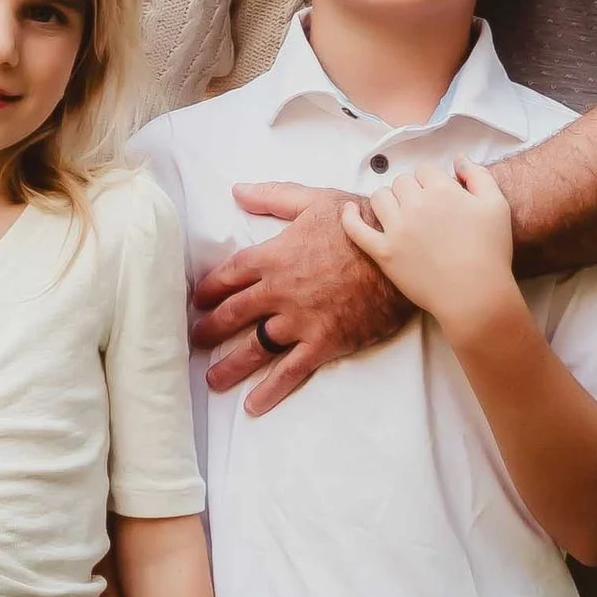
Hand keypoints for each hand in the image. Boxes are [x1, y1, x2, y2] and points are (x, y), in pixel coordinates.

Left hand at [191, 182, 411, 412]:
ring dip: (230, 366)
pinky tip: (253, 405)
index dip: (210, 289)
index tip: (199, 300)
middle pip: (233, 314)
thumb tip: (238, 191)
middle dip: (211, 328)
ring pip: (254, 347)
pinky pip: (290, 371)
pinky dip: (270, 390)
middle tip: (196, 339)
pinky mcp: (323, 342)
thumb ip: (273, 197)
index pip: (228, 275)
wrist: (400, 253)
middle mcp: (279, 291)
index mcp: (273, 256)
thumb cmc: (360, 223)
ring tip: (213, 379)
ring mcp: (299, 320)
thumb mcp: (315, 200)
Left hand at [341, 159, 524, 348]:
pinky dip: (349, 217)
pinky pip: (356, 229)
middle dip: (412, 190)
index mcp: (441, 190)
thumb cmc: (490, 251)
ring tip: (399, 212)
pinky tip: (350, 209)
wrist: (475, 295)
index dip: (432, 181)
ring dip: (388, 200)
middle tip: (424, 209)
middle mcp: (415, 204)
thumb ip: (478, 175)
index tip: (440, 196)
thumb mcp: (497, 206)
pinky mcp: (383, 252)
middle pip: (402, 182)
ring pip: (379, 198)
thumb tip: (458, 158)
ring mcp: (396, 229)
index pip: (425, 170)